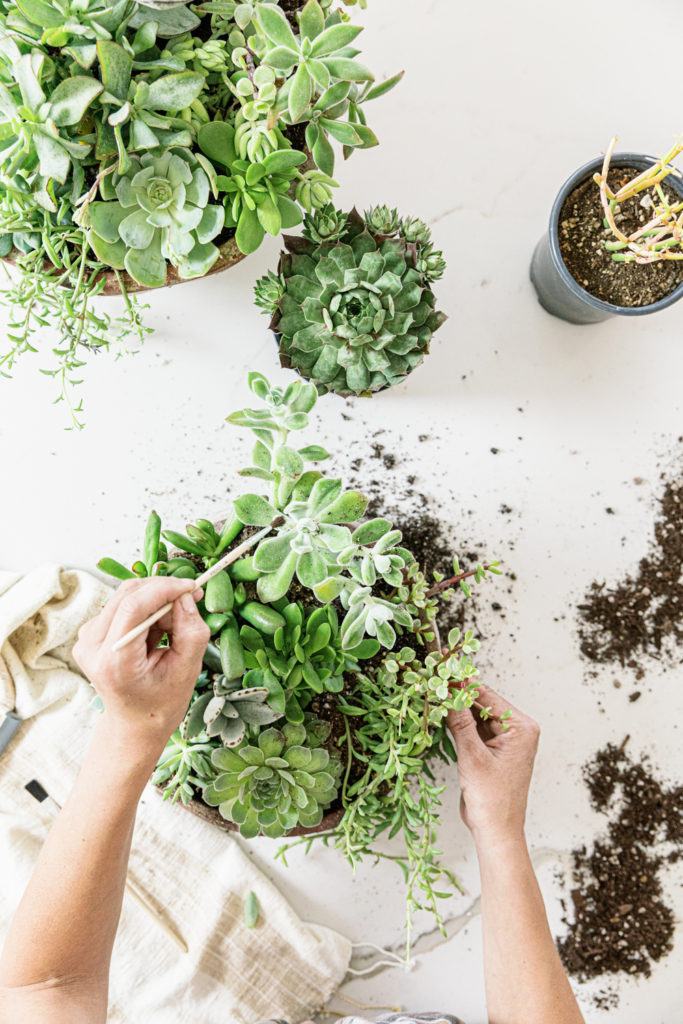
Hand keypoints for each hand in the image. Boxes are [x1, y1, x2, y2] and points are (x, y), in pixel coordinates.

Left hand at [73, 578, 209, 751]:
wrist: (135, 724)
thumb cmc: (162, 703)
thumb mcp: (187, 670)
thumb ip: (191, 630)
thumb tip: (185, 596)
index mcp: (113, 661)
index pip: (133, 606)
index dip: (164, 589)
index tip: (192, 587)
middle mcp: (91, 646)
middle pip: (127, 594)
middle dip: (163, 592)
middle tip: (189, 604)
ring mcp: (86, 639)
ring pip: (126, 596)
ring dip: (155, 603)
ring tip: (172, 630)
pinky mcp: (90, 633)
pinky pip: (122, 605)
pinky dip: (145, 610)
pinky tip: (156, 633)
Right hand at [447, 683, 539, 846]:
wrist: (496, 830)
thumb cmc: (493, 799)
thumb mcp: (472, 756)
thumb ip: (460, 722)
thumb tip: (447, 694)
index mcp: (521, 728)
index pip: (487, 697)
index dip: (462, 684)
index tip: (441, 671)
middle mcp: (517, 730)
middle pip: (482, 704)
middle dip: (457, 696)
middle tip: (432, 683)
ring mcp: (505, 740)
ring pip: (476, 716)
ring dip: (456, 710)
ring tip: (433, 697)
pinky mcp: (492, 750)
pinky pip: (474, 730)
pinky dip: (458, 725)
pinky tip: (441, 717)